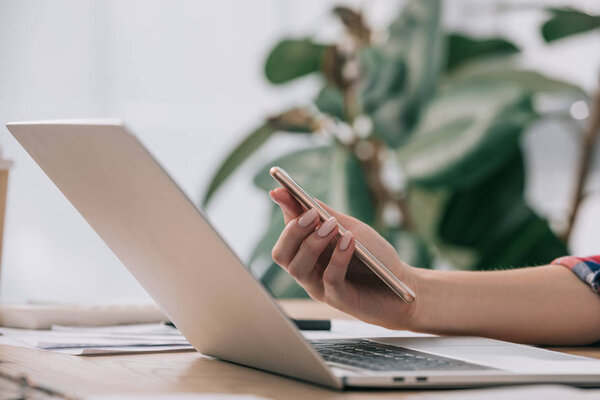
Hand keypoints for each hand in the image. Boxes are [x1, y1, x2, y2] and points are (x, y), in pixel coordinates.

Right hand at [269, 188, 417, 329]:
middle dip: (293, 231)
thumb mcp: (351, 228)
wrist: (406, 287)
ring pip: (298, 268)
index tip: (280, 191)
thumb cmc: (376, 258)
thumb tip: (299, 195)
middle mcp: (309, 271)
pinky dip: (338, 257)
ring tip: (332, 227)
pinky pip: (330, 279)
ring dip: (312, 244)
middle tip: (312, 215)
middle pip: (282, 254)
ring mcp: (321, 288)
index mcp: (308, 253)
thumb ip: (325, 215)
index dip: (282, 211)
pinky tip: (349, 241)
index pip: (287, 232)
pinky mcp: (340, 300)